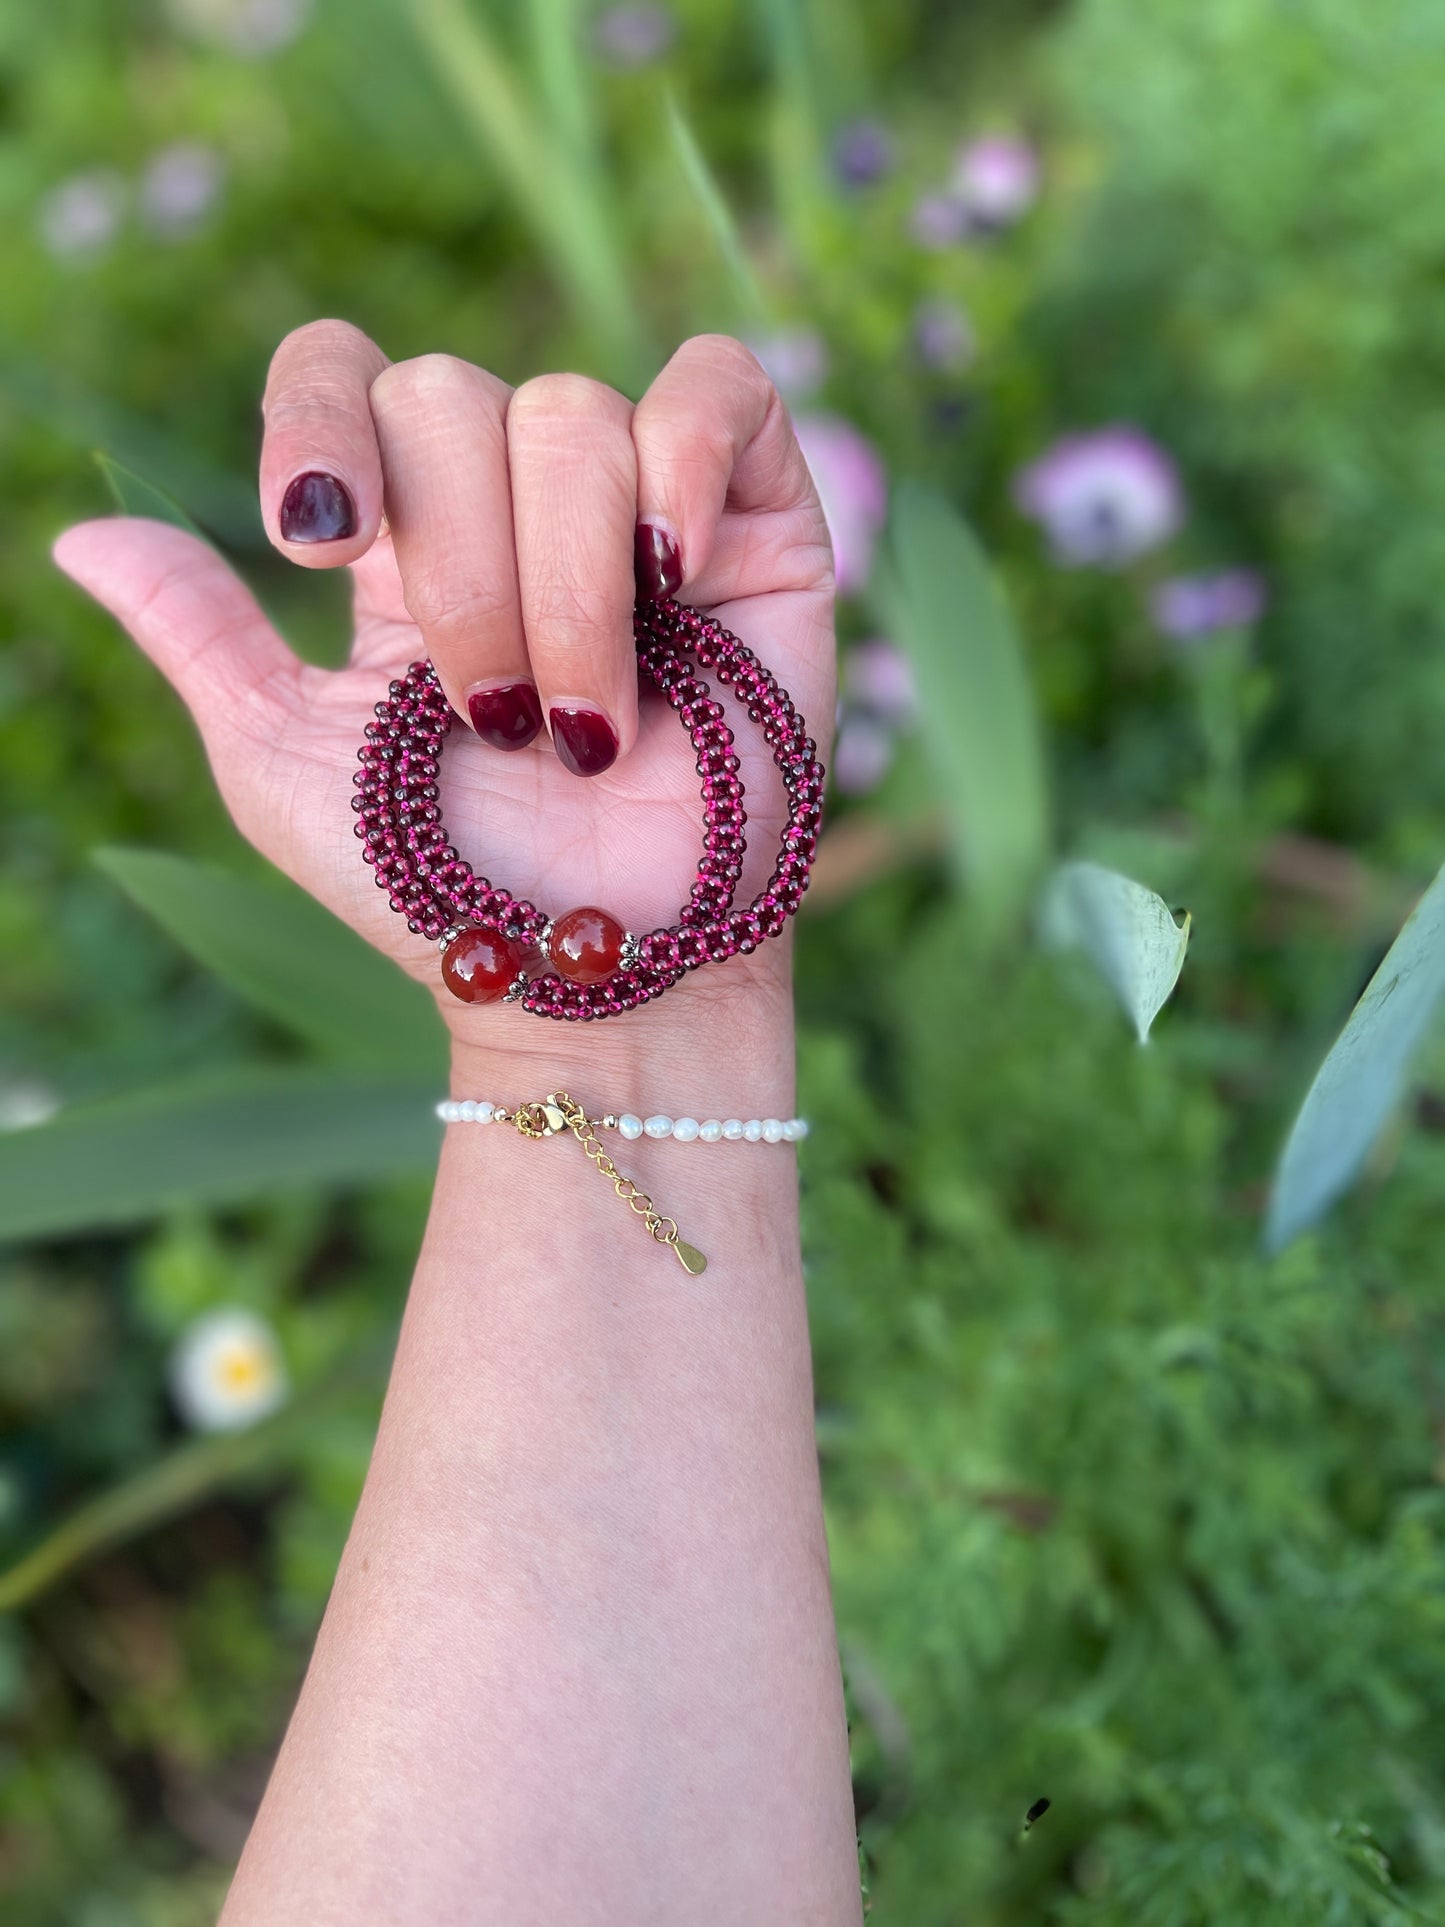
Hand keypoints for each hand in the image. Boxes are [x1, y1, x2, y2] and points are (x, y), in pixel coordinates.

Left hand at [53, 328, 834, 1060]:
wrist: (596, 971)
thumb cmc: (443, 887)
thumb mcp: (287, 767)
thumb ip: (202, 638)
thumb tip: (82, 535)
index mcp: (402, 542)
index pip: (349, 376)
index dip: (320, 416)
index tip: (316, 545)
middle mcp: (516, 503)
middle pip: (452, 396)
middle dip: (458, 575)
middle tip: (490, 720)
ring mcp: (641, 505)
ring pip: (572, 416)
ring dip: (567, 588)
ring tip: (585, 726)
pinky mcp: (758, 526)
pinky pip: (721, 391)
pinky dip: (688, 458)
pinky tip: (676, 568)